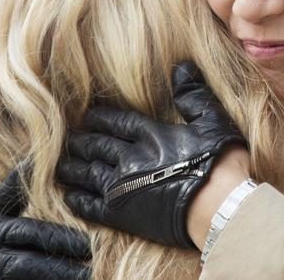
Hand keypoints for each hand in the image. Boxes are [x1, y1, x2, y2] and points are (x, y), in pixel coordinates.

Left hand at [56, 62, 245, 248]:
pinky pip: (91, 206)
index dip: (99, 118)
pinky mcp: (122, 215)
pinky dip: (78, 200)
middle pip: (96, 146)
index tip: (87, 115)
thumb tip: (181, 66)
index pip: (116, 122)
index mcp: (150, 135)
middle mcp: (130, 158)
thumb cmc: (221, 163)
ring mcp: (123, 188)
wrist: (221, 208)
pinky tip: (69, 196)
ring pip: (87, 174)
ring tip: (62, 165)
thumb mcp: (213, 120)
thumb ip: (194, 94)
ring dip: (72, 168)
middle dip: (81, 141)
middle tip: (69, 139)